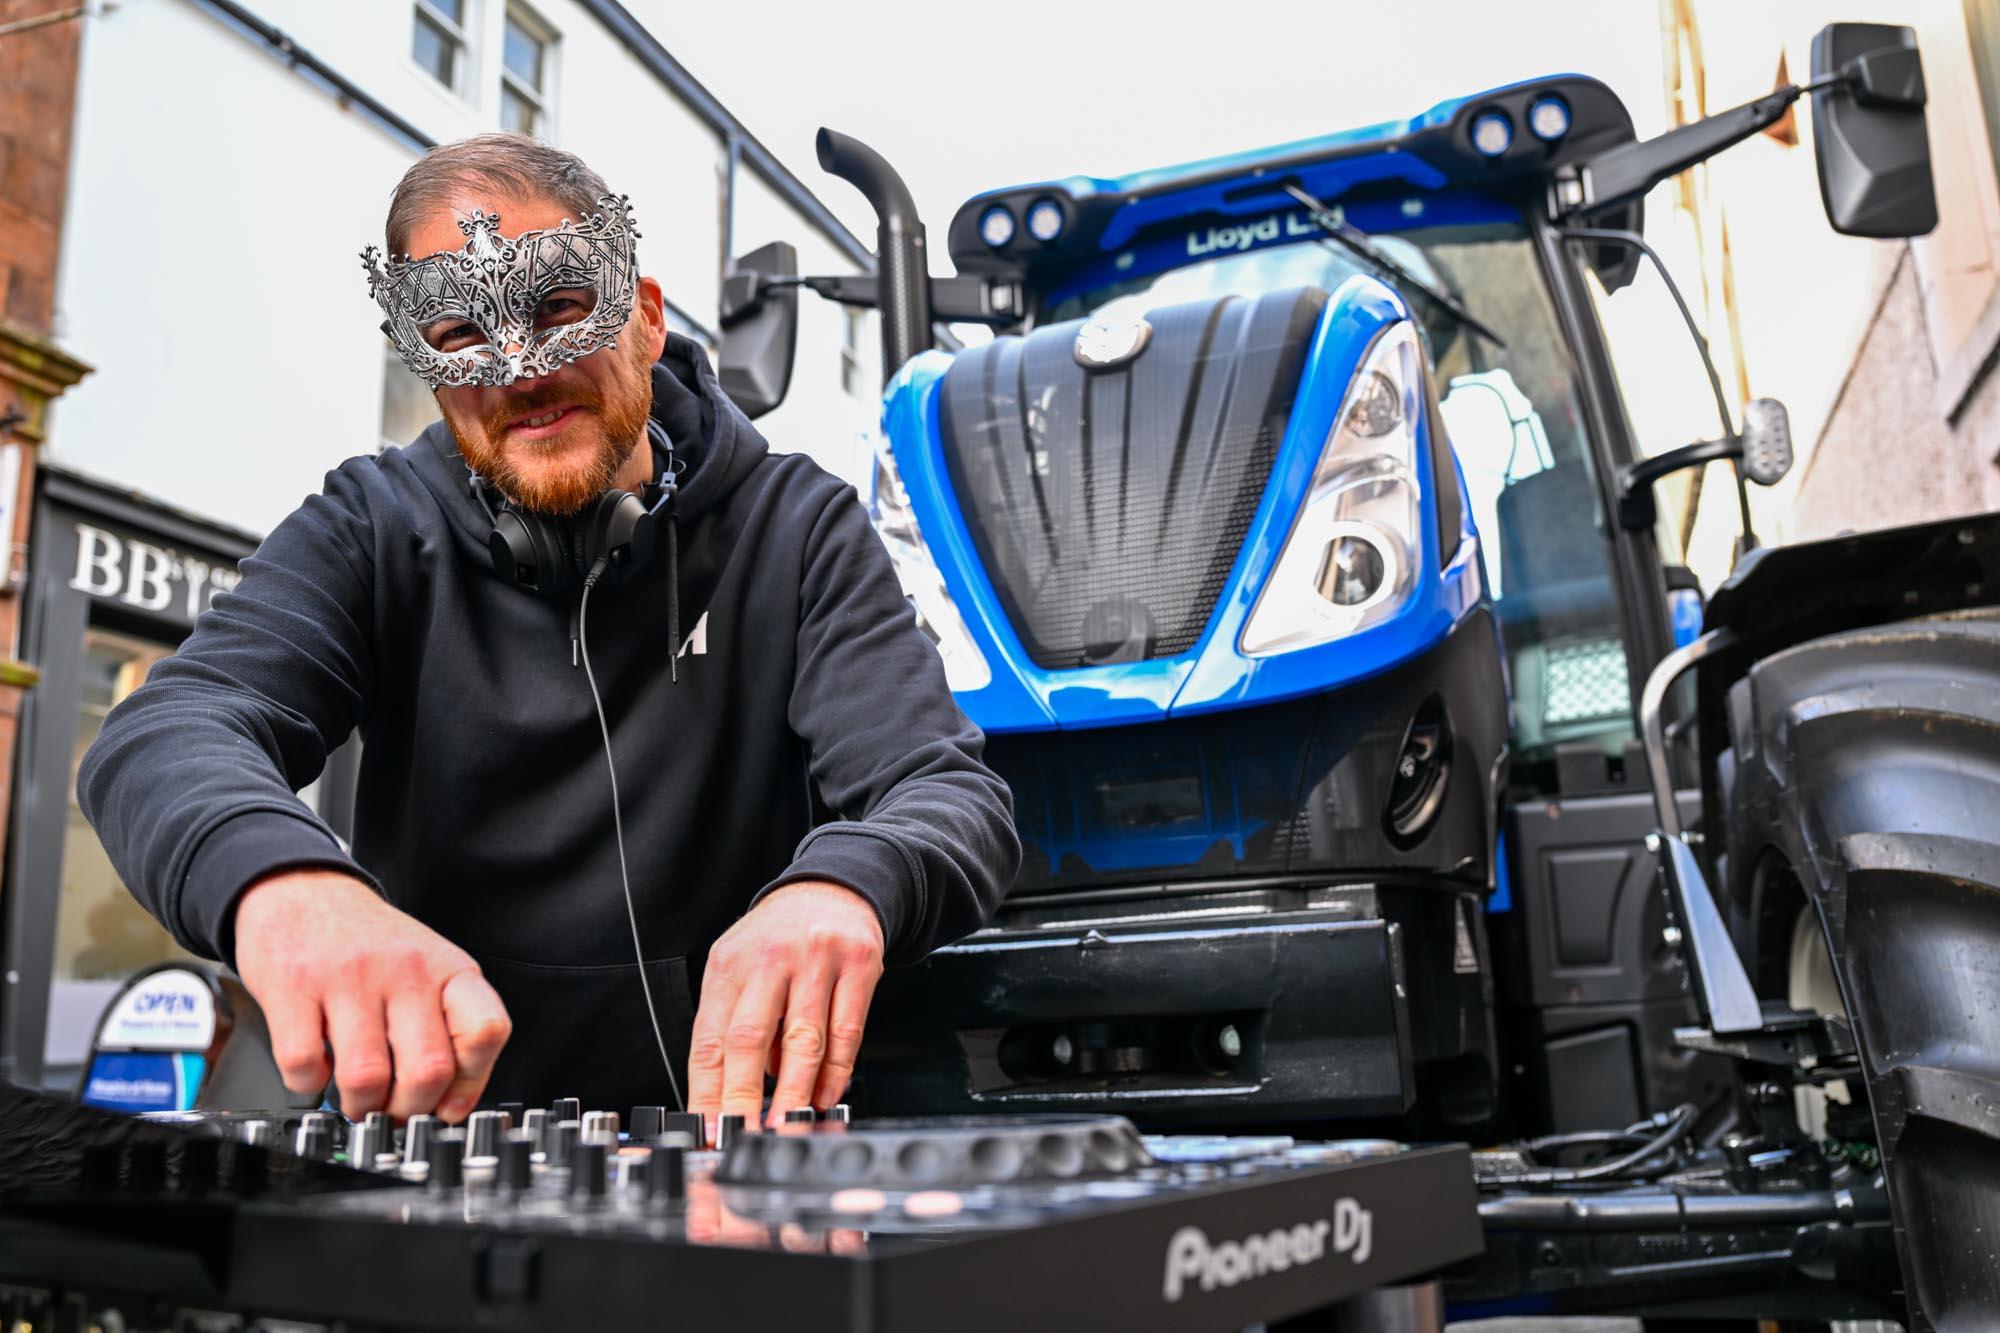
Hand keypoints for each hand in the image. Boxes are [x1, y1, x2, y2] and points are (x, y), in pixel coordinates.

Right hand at [232, 870, 511, 1122]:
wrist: (304, 890)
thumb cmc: (370, 943)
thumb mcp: (429, 970)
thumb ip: (449, 1028)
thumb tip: (452, 1106)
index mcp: (448, 970)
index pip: (487, 1031)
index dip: (472, 1081)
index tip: (448, 1103)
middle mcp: (405, 970)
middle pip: (428, 1070)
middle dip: (409, 1109)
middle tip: (393, 1109)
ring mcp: (349, 978)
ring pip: (366, 1078)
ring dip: (360, 1105)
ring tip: (356, 1097)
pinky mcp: (294, 988)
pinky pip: (305, 1065)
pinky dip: (309, 1084)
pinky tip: (317, 1066)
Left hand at [688, 880, 884, 1128]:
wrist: (834, 887)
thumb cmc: (782, 936)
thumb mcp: (743, 965)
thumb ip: (738, 1021)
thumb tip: (745, 1086)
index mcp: (730, 964)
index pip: (709, 1038)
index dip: (707, 1089)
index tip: (709, 1126)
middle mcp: (770, 958)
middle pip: (750, 1038)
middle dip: (744, 1096)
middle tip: (743, 1134)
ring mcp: (816, 960)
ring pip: (803, 1040)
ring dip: (794, 1092)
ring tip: (786, 1123)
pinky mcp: (858, 965)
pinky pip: (847, 1030)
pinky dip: (836, 1071)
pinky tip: (825, 1094)